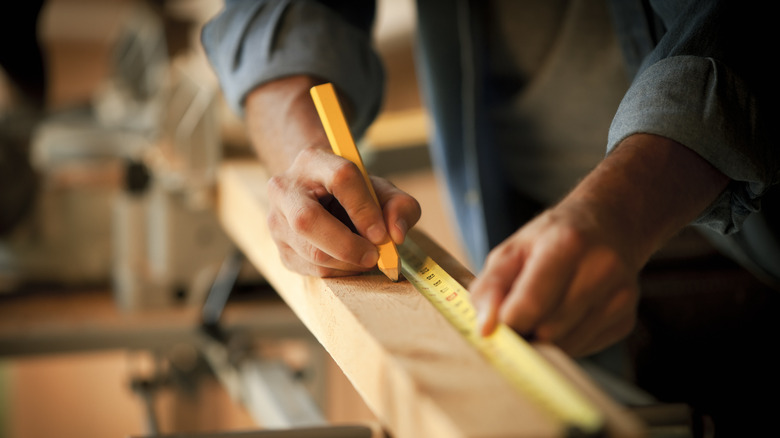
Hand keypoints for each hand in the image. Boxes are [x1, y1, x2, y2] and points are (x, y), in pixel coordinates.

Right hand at [266, 146, 420, 276]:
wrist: (320, 198)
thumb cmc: (355, 194)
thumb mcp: (382, 191)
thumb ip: (400, 206)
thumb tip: (396, 235)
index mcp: (313, 161)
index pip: (340, 179)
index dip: (364, 209)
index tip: (382, 234)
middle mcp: (285, 189)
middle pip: (308, 220)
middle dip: (347, 245)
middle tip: (374, 256)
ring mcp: (276, 222)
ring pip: (312, 252)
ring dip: (348, 262)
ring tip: (366, 255)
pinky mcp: (281, 251)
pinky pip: (312, 270)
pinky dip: (339, 271)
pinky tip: (349, 260)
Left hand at [469, 202, 639, 357]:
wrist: (609, 225)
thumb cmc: (551, 239)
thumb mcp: (512, 250)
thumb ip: (490, 287)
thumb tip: (485, 329)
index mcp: (567, 244)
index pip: (531, 305)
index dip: (506, 322)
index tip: (495, 323)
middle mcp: (601, 269)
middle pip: (548, 330)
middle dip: (525, 330)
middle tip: (519, 312)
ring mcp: (620, 297)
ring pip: (565, 346)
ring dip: (544, 338)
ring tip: (544, 309)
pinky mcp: (627, 320)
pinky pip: (583, 349)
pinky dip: (565, 340)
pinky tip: (567, 314)